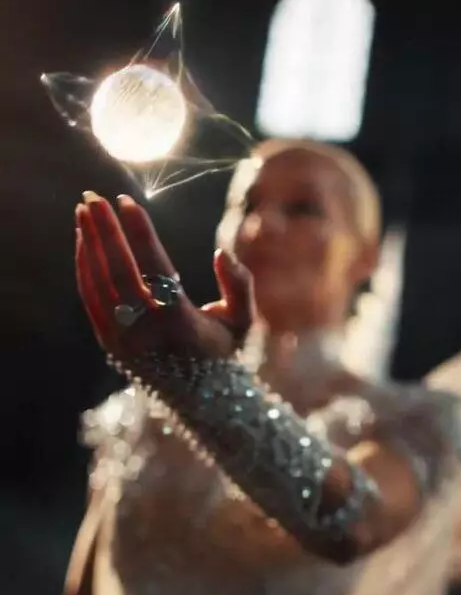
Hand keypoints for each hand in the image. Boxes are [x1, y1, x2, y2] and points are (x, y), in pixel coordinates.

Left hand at [75, 192, 250, 362]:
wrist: (198, 397)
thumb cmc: (222, 350)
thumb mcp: (242, 320)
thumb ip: (239, 284)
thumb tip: (221, 252)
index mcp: (178, 319)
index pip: (152, 264)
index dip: (137, 230)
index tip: (125, 200)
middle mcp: (145, 329)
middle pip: (117, 268)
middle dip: (103, 229)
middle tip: (93, 196)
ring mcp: (122, 337)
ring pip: (98, 281)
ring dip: (89, 243)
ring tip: (84, 211)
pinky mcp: (109, 342)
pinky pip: (91, 296)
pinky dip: (85, 266)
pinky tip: (85, 241)